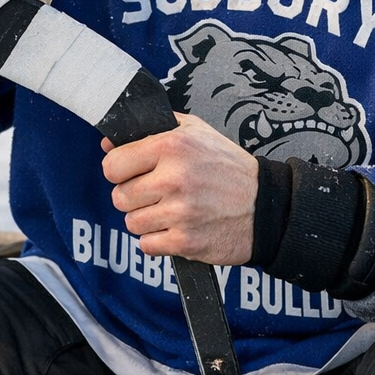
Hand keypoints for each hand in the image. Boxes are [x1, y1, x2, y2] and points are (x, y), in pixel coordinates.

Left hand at [101, 114, 257, 265]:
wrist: (266, 206)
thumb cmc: (229, 168)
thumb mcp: (196, 132)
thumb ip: (153, 129)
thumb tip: (109, 143)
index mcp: (173, 146)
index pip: (113, 166)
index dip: (120, 171)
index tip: (132, 174)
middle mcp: (174, 177)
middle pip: (119, 197)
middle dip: (134, 197)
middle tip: (157, 193)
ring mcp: (179, 212)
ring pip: (132, 223)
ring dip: (147, 220)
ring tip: (171, 210)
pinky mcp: (185, 241)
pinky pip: (147, 245)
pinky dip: (159, 240)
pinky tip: (178, 227)